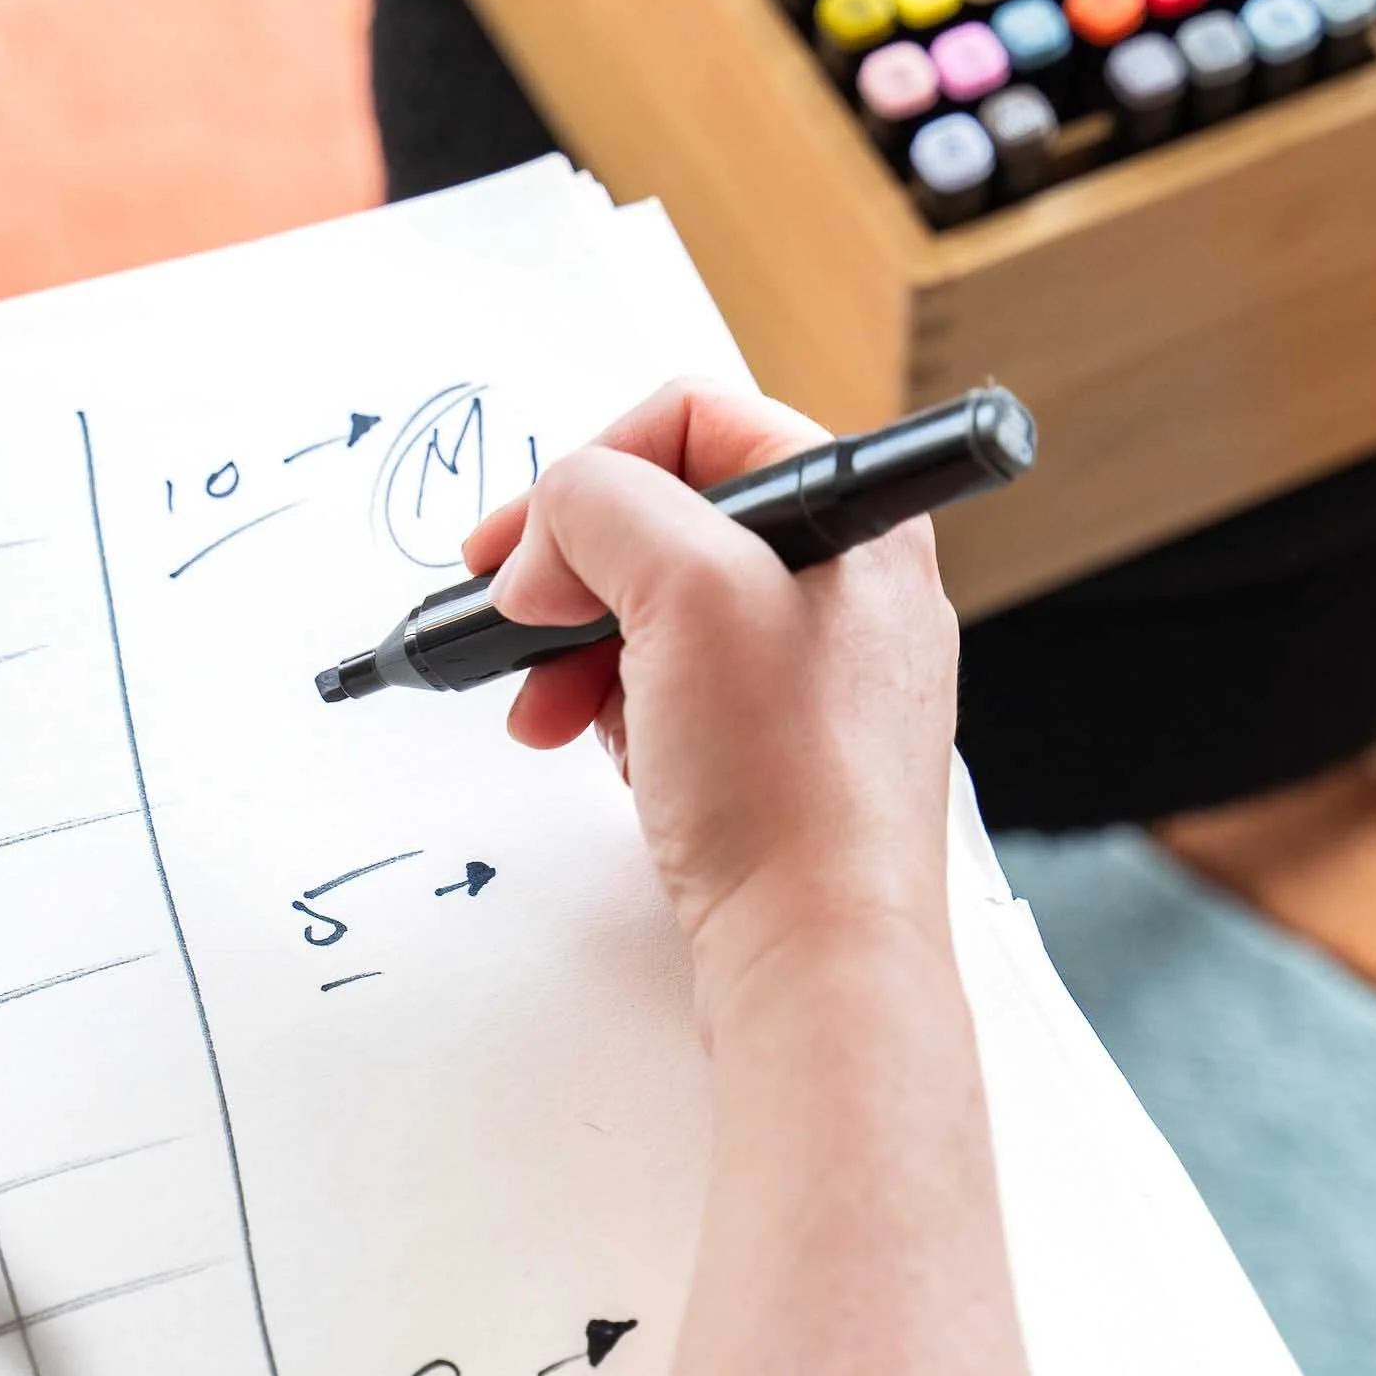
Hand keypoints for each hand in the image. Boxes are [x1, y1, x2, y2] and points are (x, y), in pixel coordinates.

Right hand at [462, 379, 959, 1013]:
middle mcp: (846, 583)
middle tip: (522, 624)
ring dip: (580, 648)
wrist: (820, 953)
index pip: (698, 421)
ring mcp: (819, 670)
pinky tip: (600, 749)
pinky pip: (677, 688)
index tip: (524, 547)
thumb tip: (553, 525)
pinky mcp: (786, 746)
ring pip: (662, 610)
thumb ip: (601, 504)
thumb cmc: (790, 783)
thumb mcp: (687, 586)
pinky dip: (616, 706)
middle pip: (668, 520)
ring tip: (546, 712)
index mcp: (853, 514)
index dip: (591, 468)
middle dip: (574, 572)